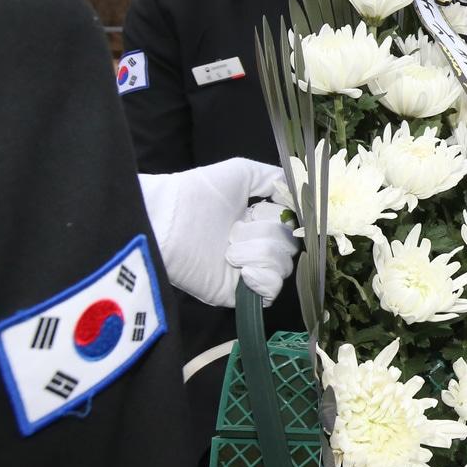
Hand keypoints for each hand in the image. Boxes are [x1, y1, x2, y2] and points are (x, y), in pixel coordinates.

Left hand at [140, 158, 292, 306]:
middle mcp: (254, 246)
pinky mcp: (237, 293)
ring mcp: (246, 271)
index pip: (292, 226)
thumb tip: (299, 193)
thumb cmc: (198, 193)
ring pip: (283, 267)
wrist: (167, 220)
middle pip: (291, 247)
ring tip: (228, 249)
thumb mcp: (243, 172)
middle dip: (268, 234)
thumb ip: (276, 178)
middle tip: (235, 229)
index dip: (284, 218)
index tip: (263, 210)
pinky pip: (271, 292)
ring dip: (259, 253)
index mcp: (256, 221)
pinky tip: (241, 267)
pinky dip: (262, 277)